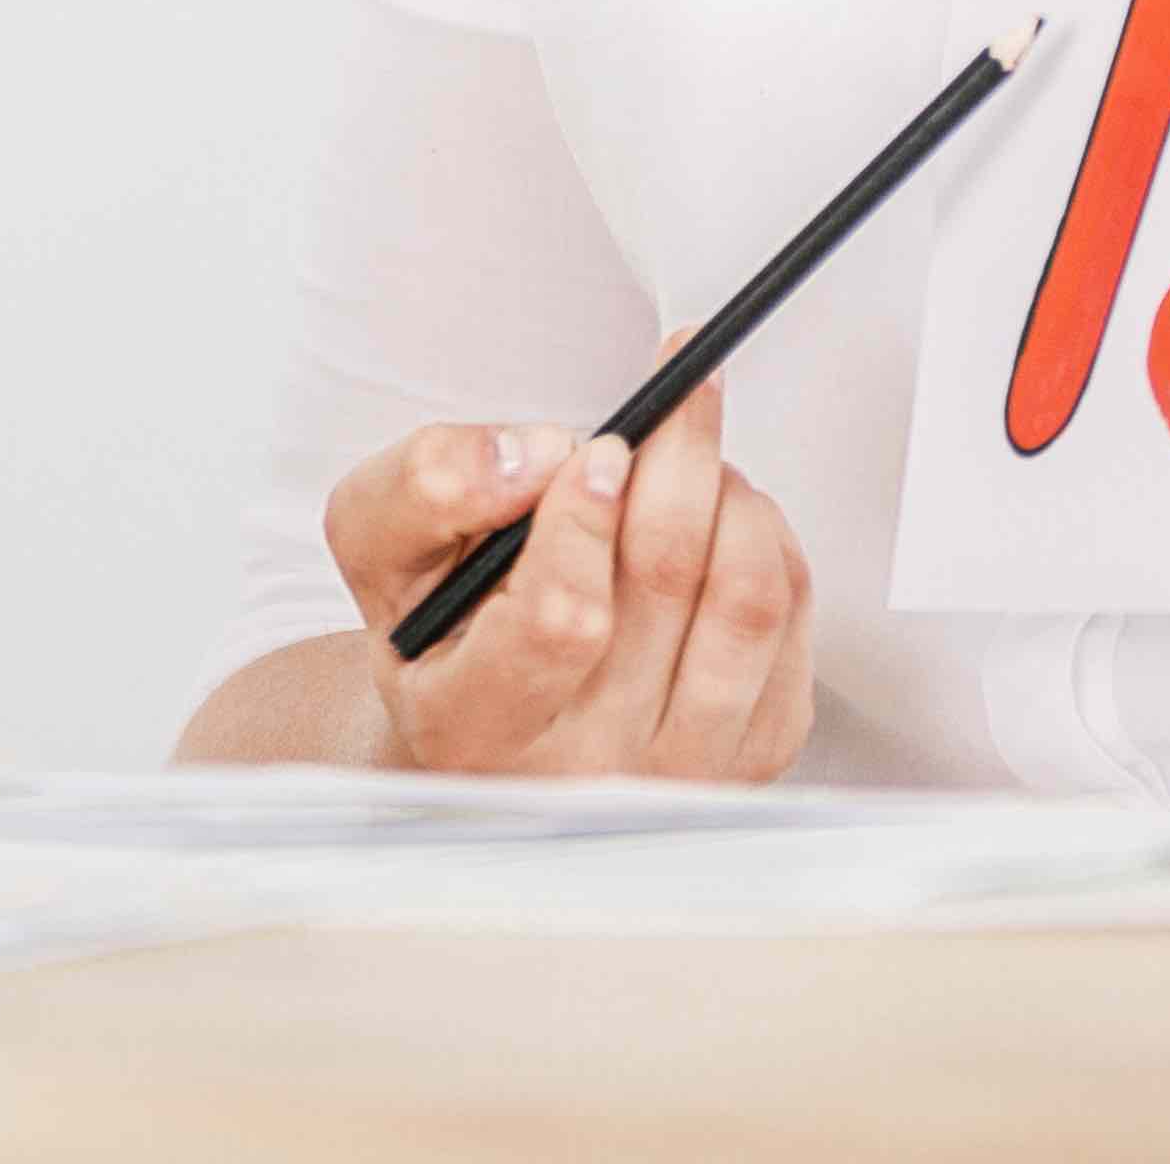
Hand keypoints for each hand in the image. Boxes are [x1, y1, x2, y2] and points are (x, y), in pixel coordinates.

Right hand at [320, 365, 813, 779]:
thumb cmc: (441, 627)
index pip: (559, 619)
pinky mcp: (752, 754)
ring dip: (731, 493)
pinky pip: (789, 619)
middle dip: (679, 458)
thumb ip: (428, 484)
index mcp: (474, 725)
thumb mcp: (381, 545)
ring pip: (747, 597)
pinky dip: (767, 538)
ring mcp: (678, 771)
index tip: (598, 449)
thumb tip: (540, 458)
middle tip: (674, 398)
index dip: (586, 516)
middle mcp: (584, 771)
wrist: (491, 728)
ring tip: (692, 459)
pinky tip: (722, 517)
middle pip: (669, 584)